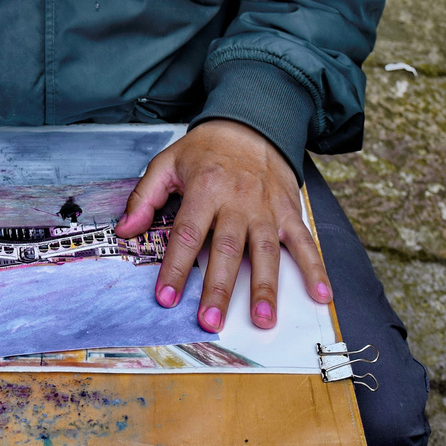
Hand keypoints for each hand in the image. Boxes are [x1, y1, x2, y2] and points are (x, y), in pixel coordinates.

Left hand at [114, 119, 331, 330]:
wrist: (251, 125)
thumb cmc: (206, 149)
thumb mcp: (167, 163)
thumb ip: (144, 198)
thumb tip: (124, 230)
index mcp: (204, 189)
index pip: (186, 234)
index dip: (175, 267)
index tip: (165, 297)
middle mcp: (238, 201)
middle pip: (226, 250)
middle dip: (218, 288)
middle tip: (210, 321)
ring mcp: (267, 209)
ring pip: (266, 252)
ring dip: (265, 288)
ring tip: (263, 320)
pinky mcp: (290, 212)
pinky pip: (305, 243)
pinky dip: (315, 270)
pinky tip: (322, 296)